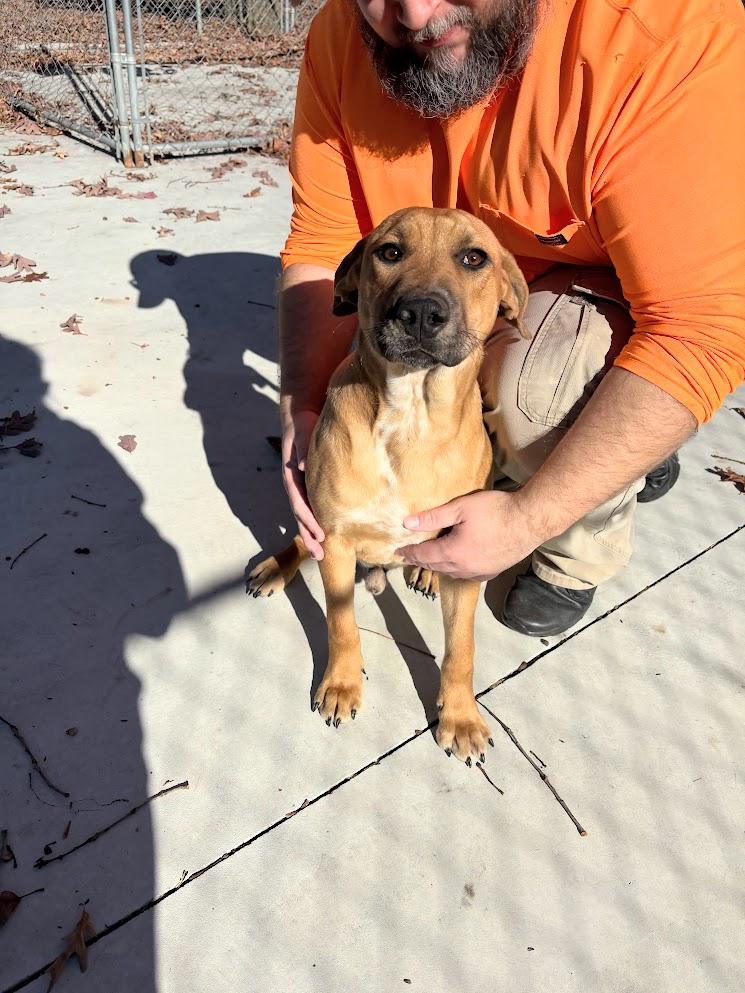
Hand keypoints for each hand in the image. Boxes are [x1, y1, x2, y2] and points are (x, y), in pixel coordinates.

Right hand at [280, 401, 325, 559]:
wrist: (301, 415)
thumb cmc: (303, 424)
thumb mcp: (301, 433)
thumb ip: (302, 447)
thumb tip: (302, 465)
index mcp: (291, 475)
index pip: (298, 502)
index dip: (308, 519)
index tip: (319, 534)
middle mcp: (294, 484)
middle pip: (300, 514)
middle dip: (308, 535)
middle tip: (320, 555)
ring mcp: (301, 486)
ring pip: (306, 514)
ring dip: (312, 533)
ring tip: (321, 553)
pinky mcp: (310, 484)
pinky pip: (313, 506)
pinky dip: (318, 521)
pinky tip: (327, 533)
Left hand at [396, 490, 548, 581]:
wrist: (530, 520)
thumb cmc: (496, 510)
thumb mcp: (460, 508)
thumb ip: (433, 517)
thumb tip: (407, 523)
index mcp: (453, 552)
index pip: (424, 554)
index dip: (410, 552)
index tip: (398, 552)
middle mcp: (464, 567)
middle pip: (435, 565)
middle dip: (420, 560)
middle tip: (409, 556)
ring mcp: (479, 572)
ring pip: (451, 572)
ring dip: (438, 566)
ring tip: (429, 560)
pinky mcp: (492, 571)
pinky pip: (467, 575)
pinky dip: (456, 570)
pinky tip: (456, 566)